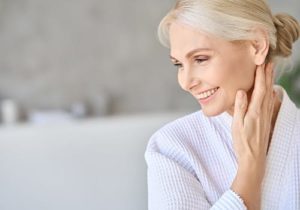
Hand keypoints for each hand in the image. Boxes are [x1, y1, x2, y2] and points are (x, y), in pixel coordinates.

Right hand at [230, 63, 275, 209]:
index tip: (261, 64)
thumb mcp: (237, 125)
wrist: (253, 157)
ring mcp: (266, 116)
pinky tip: (270, 92)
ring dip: (270, 82)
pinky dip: (270, 93)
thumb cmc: (243, 142)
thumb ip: (240, 107)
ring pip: (270, 95)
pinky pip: (270, 103)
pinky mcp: (266, 120)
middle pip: (267, 90)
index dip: (261, 76)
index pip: (259, 90)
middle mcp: (263, 112)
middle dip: (268, 75)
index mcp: (255, 112)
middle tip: (269, 63)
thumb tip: (242, 91)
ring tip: (270, 73)